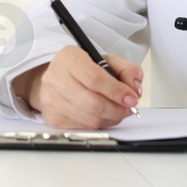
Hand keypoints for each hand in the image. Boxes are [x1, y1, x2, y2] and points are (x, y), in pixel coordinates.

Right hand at [16, 46, 143, 128]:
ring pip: (90, 119)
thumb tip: (135, 88)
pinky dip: (99, 124)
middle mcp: (55, 79)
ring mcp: (51, 100)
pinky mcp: (53, 118)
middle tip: (128, 107)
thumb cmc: (82, 69)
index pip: (94, 78)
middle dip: (117, 109)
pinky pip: (84, 128)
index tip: (131, 98)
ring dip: (111, 118)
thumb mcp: (106, 60)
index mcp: (68, 58)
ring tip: (117, 110)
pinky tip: (102, 114)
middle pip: (93, 103)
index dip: (116, 91)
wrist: (57, 78)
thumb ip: (126, 69)